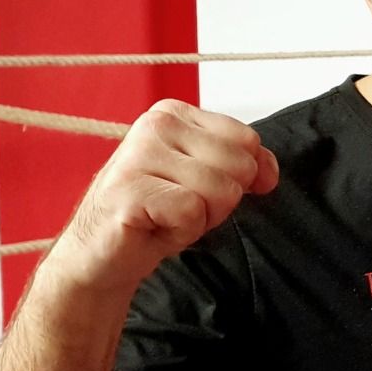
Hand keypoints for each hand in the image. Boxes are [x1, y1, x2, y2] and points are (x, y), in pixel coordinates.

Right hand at [51, 99, 279, 292]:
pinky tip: (154, 229)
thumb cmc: (154, 216)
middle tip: (180, 209)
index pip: (247, 140)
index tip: (202, 191)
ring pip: (220, 190)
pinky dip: (181, 233)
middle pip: (239, 165)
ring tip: (166, 218)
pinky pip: (192, 212)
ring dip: (200, 219)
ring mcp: (139, 155)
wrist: (102, 256)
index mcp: (173, 114)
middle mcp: (155, 125)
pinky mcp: (129, 190)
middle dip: (221, 202)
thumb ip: (242, 166)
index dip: (241, 177)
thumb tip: (269, 172)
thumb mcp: (205, 181)